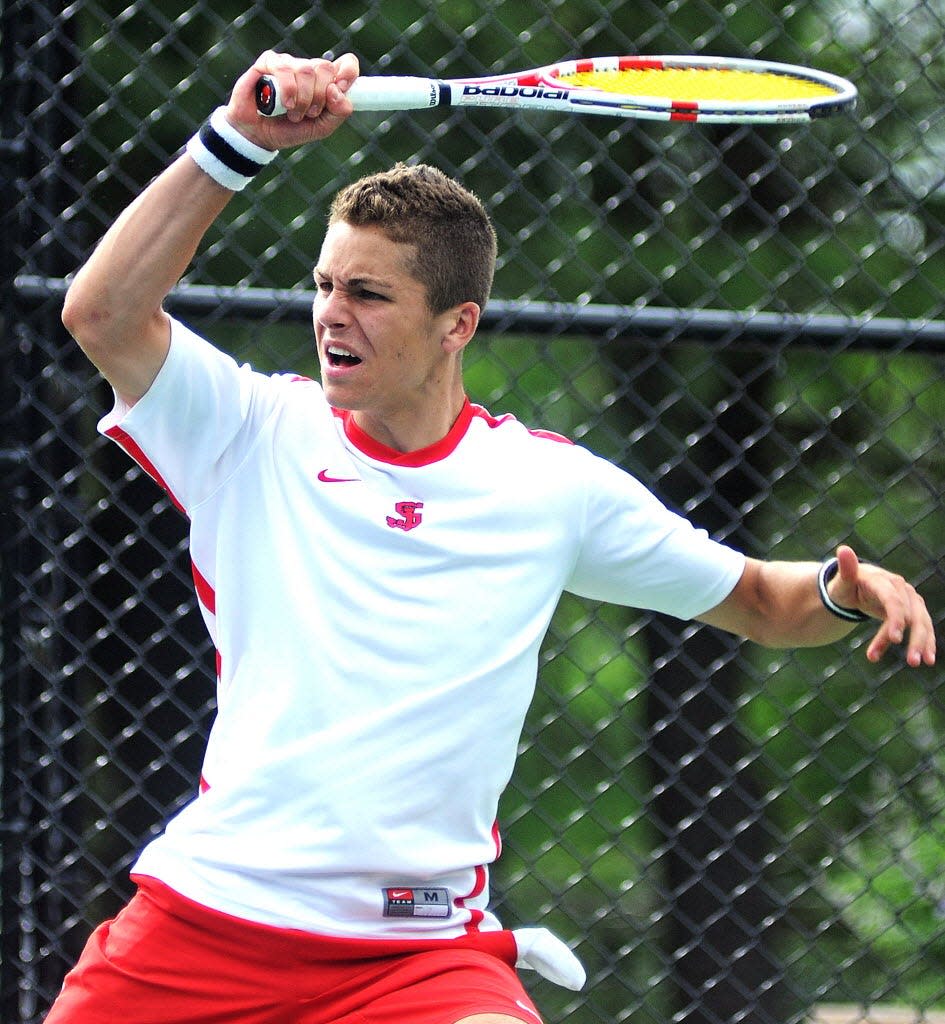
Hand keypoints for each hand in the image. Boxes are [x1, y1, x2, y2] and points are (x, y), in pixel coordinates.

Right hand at [225, 50, 359, 149]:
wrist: (260, 136)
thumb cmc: (291, 129)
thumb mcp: (321, 128)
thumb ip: (338, 112)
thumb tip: (337, 90)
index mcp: (325, 82)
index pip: (346, 64)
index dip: (348, 72)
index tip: (342, 88)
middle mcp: (308, 69)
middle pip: (326, 67)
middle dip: (320, 96)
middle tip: (309, 113)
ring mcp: (288, 64)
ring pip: (306, 69)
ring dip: (303, 98)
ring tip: (293, 114)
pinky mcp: (268, 62)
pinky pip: (285, 69)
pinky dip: (288, 90)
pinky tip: (284, 104)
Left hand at [829, 544, 935, 666]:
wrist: (856, 587)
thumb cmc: (845, 586)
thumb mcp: (841, 582)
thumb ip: (845, 570)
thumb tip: (843, 549)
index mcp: (882, 581)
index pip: (892, 601)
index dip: (895, 619)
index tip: (895, 639)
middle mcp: (901, 589)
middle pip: (912, 614)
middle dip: (914, 639)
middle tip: (911, 662)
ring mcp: (910, 599)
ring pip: (921, 623)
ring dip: (921, 644)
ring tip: (917, 663)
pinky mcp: (914, 610)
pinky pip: (922, 627)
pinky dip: (925, 643)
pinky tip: (926, 660)